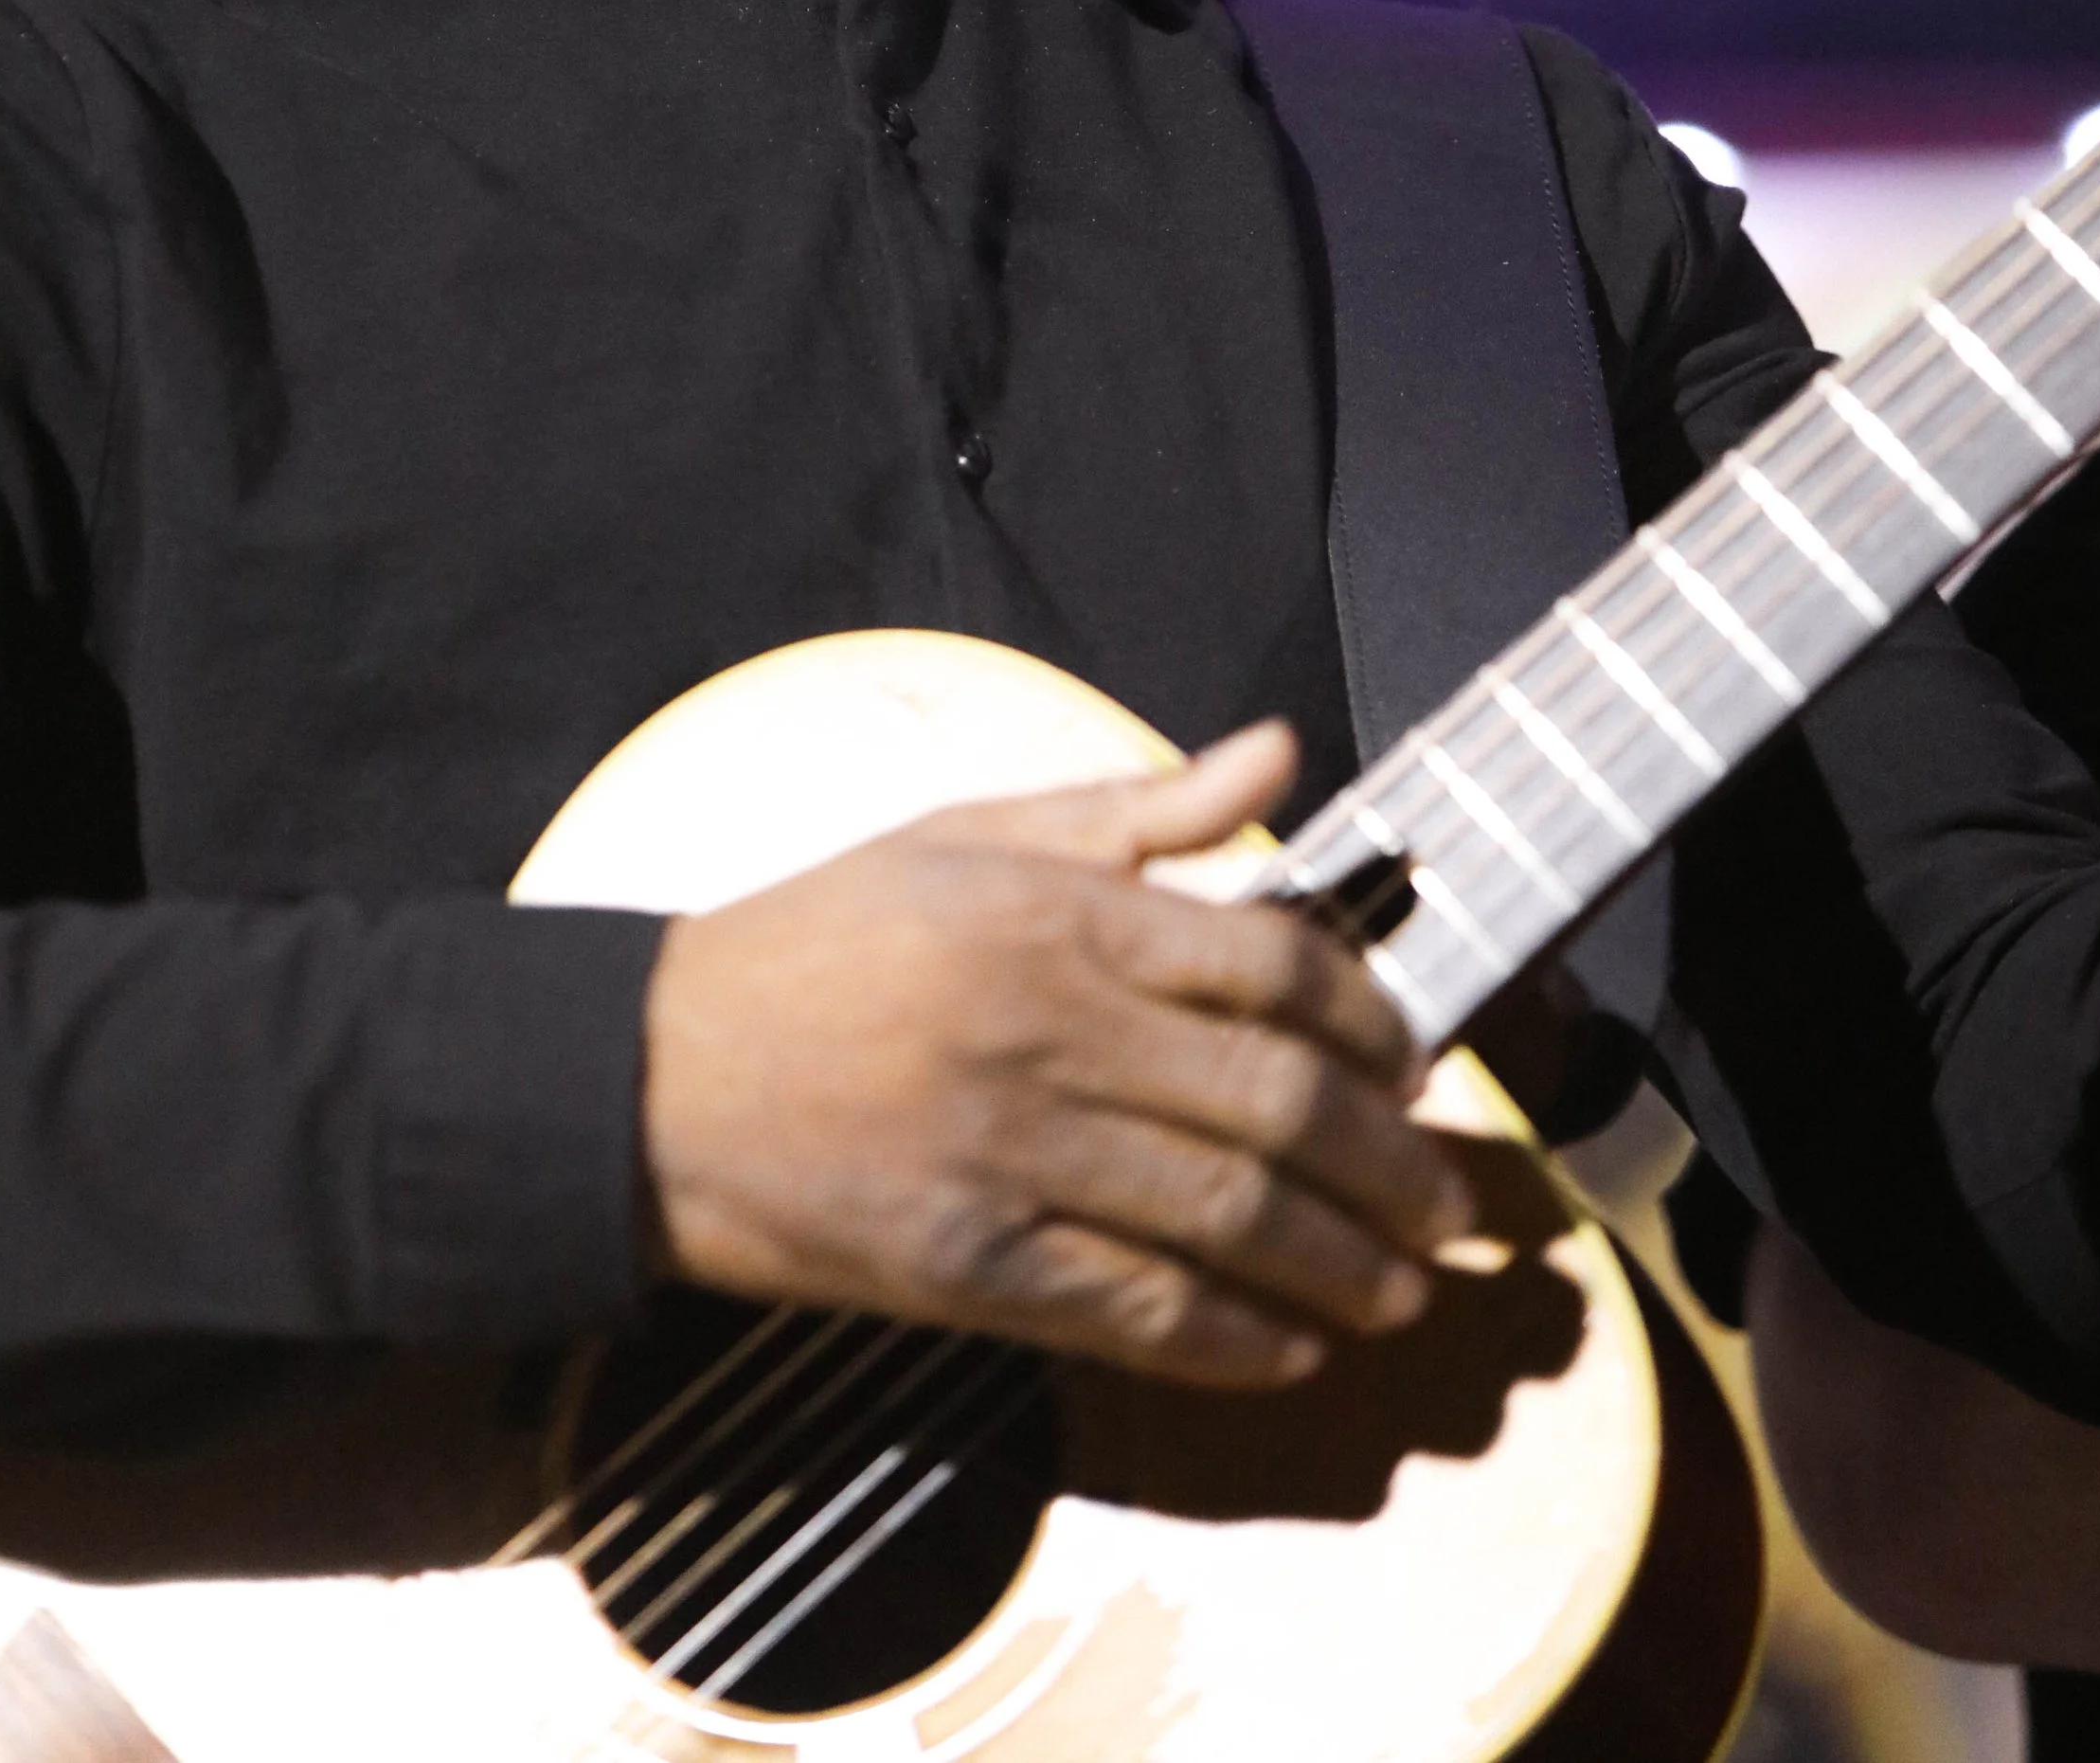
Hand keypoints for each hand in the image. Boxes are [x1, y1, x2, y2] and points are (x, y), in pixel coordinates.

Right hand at [640, 721, 1471, 1389]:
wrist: (654, 1079)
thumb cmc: (821, 937)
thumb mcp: (969, 830)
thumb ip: (1137, 807)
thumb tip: (1277, 750)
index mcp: (1057, 914)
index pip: (1271, 967)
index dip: (1371, 1021)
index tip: (1411, 1059)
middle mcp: (1053, 1032)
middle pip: (1277, 1105)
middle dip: (1389, 1165)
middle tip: (1445, 1203)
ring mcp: (1015, 1158)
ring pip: (1230, 1220)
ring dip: (1341, 1264)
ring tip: (1401, 1288)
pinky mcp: (974, 1268)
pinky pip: (1140, 1314)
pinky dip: (1235, 1343)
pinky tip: (1292, 1350)